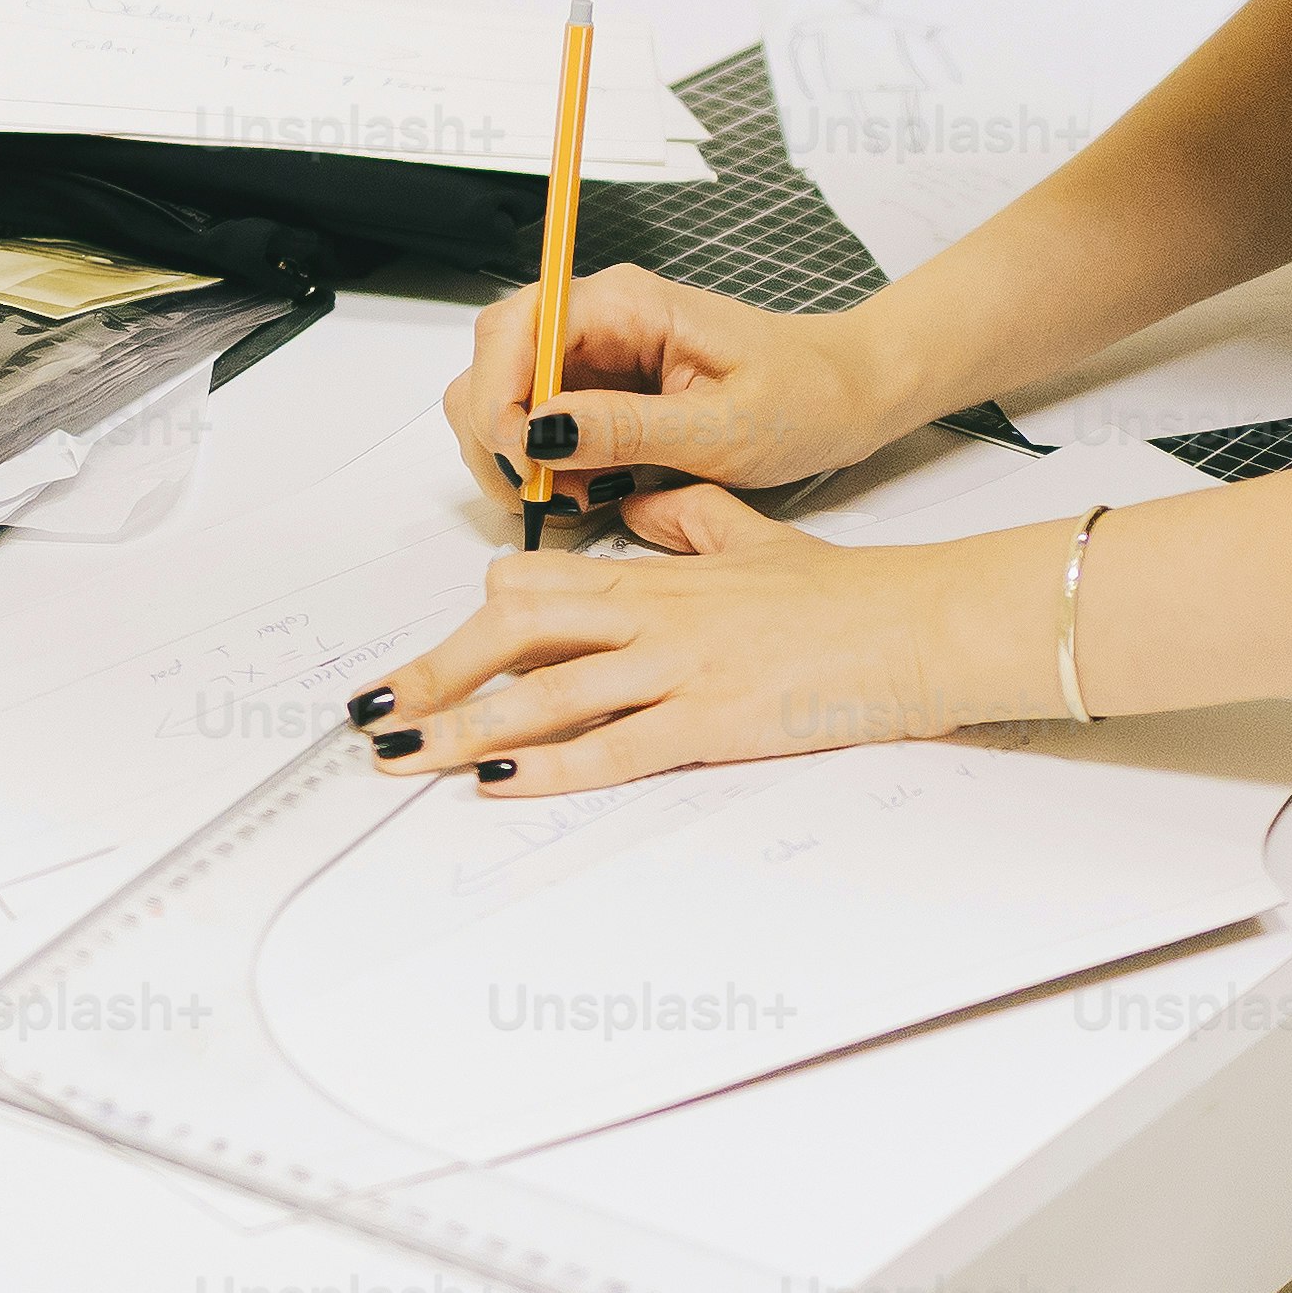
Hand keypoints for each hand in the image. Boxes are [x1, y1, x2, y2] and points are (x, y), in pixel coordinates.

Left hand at [357, 485, 1052, 793]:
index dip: (473, 620)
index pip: (537, 581)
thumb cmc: (848, 594)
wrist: (919, 623)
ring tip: (402, 756)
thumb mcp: (755, 539)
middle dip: (434, 674)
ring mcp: (680, 670)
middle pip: (515, 631)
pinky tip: (499, 782)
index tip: (427, 658)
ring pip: (547, 693)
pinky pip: (615, 746)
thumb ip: (689, 521)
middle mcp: (655, 617)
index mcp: (658, 576)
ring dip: (463, 727)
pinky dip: (550, 765)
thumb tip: (638, 509)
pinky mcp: (714, 722)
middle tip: (372, 714)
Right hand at [438, 259, 908, 520]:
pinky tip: (590, 491)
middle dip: (498, 434)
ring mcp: (595, 353)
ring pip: (506, 395)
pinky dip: (547, 466)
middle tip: (545, 495)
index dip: (500, 398)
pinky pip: (540, 423)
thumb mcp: (720, 428)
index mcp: (626, 303)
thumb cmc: (803, 397)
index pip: (516, 328)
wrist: (844, 395)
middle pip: (494, 359)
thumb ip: (627, 429)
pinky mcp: (600, 388)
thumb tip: (542, 431)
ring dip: (519, 456)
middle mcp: (598, 317)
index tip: (524, 463)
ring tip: (576, 496)